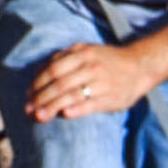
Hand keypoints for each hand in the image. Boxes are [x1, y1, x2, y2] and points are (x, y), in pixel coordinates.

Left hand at [25, 39, 161, 121]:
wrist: (139, 66)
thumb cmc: (107, 60)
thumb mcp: (86, 50)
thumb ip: (64, 58)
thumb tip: (39, 71)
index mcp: (82, 53)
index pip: (53, 69)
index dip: (38, 83)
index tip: (28, 95)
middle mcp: (91, 67)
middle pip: (60, 83)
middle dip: (41, 98)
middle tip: (29, 110)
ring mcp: (101, 83)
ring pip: (72, 95)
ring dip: (53, 107)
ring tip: (40, 117)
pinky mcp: (111, 98)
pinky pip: (90, 105)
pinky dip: (77, 110)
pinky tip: (65, 115)